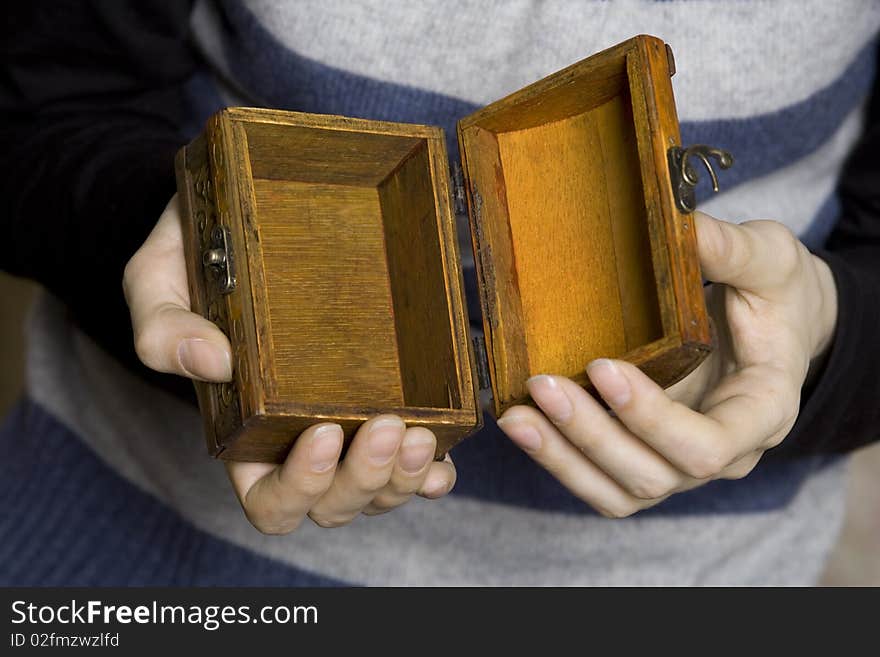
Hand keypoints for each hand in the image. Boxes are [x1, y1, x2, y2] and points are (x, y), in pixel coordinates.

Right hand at [123, 195, 455, 532]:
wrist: (244, 215)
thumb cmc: (195, 256)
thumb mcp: (157, 282)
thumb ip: (164, 327)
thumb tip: (213, 363)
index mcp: (245, 432)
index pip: (269, 499)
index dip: (300, 487)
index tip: (323, 429)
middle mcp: (298, 440)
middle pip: (334, 505)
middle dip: (364, 478)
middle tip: (389, 424)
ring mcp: (348, 423)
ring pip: (379, 490)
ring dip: (405, 476)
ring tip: (423, 433)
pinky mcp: (388, 395)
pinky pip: (416, 460)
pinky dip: (433, 470)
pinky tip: (444, 451)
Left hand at [496, 212, 837, 517]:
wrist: (774, 328)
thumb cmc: (776, 296)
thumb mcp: (771, 261)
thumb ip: (731, 248)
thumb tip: (672, 217)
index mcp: (762, 411)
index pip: (709, 445)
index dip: (652, 418)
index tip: (602, 366)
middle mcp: (725, 453)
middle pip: (655, 474)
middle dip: (592, 435)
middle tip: (540, 385)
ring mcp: (682, 465)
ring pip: (621, 491)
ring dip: (563, 458)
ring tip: (514, 417)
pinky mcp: (648, 460)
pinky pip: (601, 483)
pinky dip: (559, 461)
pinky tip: (522, 424)